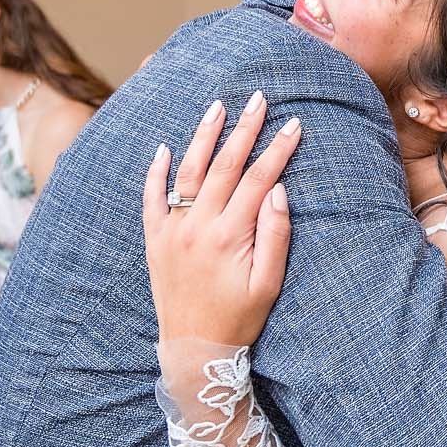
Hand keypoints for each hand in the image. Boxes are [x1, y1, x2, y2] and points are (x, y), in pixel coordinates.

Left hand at [142, 92, 302, 348]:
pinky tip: (164, 147)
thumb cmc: (239, 317)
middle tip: (259, 99)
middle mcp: (197, 226)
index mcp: (230, 236)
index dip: (278, 149)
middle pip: (224, 166)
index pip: (259, 179)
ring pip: (187, 171)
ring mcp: (171, 231)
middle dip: (245, 129)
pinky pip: (151, 198)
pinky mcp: (154, 240)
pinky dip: (156, 171)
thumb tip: (279, 191)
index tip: (295, 124)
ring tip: (217, 107)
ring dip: (203, 136)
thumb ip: (275, 235)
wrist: (193, 347)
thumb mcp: (269, 282)